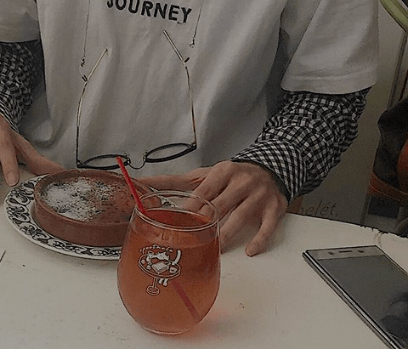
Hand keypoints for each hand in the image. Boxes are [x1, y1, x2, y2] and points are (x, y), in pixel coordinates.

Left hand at [138, 161, 287, 256]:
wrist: (269, 168)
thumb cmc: (231, 175)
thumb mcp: (204, 173)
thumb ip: (175, 180)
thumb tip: (144, 183)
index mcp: (222, 172)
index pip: (203, 192)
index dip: (191, 208)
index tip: (178, 221)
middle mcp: (241, 182)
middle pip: (220, 205)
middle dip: (206, 223)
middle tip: (192, 239)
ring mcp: (259, 195)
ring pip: (241, 217)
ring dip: (227, 235)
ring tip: (215, 249)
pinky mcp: (274, 209)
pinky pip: (267, 226)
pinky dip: (259, 240)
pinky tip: (250, 250)